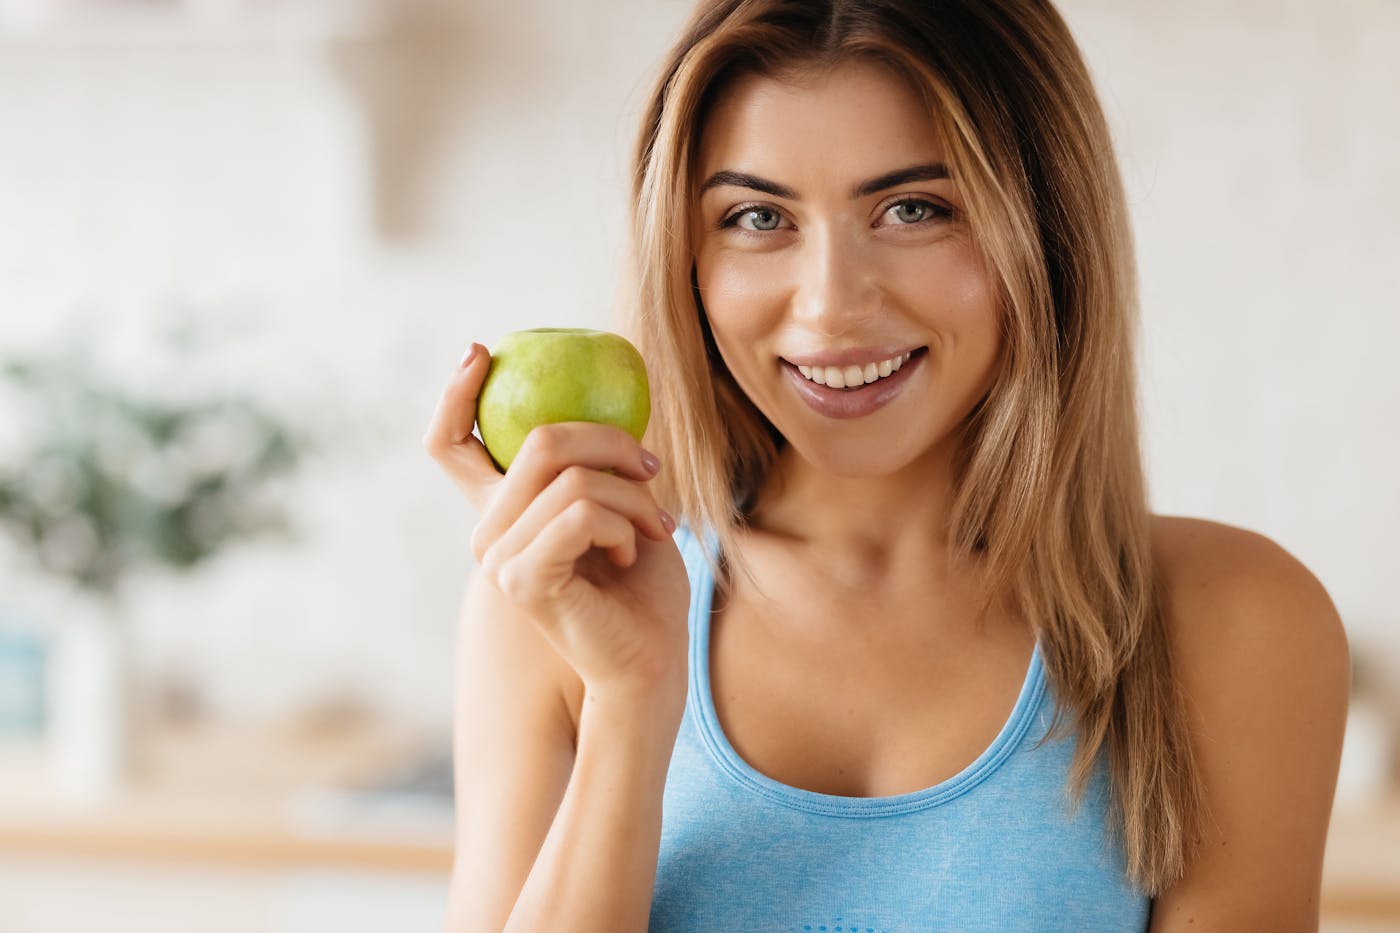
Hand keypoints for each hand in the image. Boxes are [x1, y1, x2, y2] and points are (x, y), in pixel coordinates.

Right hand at [423, 343, 690, 706]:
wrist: (651, 661)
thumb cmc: (644, 589)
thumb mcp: (622, 506)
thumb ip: (597, 463)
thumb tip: (605, 397)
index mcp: (504, 512)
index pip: (450, 444)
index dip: (454, 394)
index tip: (480, 351)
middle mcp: (488, 532)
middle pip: (537, 439)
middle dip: (611, 442)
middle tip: (654, 471)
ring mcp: (499, 558)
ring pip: (571, 476)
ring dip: (634, 496)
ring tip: (656, 528)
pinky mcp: (523, 579)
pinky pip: (580, 514)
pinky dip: (624, 524)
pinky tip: (633, 554)